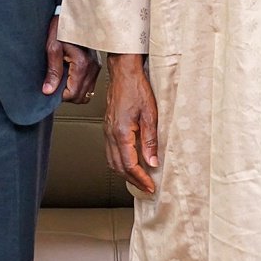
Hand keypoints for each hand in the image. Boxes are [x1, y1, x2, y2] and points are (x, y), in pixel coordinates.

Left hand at [41, 15, 101, 102]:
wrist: (73, 15)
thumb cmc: (62, 27)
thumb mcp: (52, 47)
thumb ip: (52, 71)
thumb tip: (48, 90)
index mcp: (82, 64)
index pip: (72, 94)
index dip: (60, 94)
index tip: (52, 85)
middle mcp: (93, 67)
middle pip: (80, 97)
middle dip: (67, 94)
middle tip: (56, 82)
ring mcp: (96, 67)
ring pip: (86, 94)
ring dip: (74, 91)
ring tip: (63, 78)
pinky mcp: (96, 65)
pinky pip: (89, 85)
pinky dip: (80, 85)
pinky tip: (70, 75)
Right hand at [104, 53, 159, 193]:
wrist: (124, 73)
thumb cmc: (136, 88)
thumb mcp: (150, 115)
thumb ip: (150, 140)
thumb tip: (152, 161)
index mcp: (121, 133)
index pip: (129, 165)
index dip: (140, 178)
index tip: (150, 186)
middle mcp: (111, 134)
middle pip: (118, 167)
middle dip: (132, 180)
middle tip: (146, 187)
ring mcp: (107, 131)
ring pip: (112, 161)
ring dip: (125, 173)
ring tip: (139, 179)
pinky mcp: (108, 127)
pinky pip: (110, 151)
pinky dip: (119, 162)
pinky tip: (129, 162)